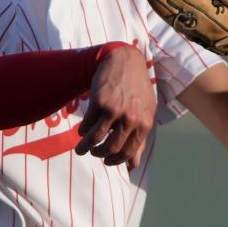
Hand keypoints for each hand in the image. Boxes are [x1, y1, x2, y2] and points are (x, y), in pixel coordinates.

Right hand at [75, 44, 156, 167]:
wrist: (125, 61)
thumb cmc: (137, 89)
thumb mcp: (146, 111)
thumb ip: (140, 137)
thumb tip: (133, 165)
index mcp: (144, 124)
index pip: (129, 153)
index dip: (116, 161)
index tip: (108, 161)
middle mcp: (131, 119)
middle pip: (111, 148)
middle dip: (100, 155)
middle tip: (95, 154)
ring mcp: (114, 110)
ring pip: (95, 139)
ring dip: (85, 147)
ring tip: (82, 149)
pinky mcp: (99, 102)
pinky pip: (87, 125)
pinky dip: (83, 131)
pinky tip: (83, 130)